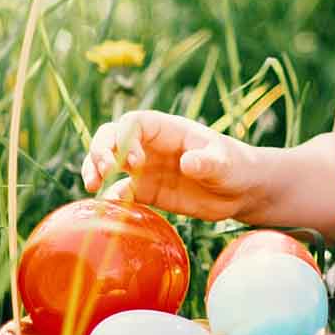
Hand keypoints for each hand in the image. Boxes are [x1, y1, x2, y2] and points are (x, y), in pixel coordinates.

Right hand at [81, 110, 265, 222]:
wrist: (241, 191)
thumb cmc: (236, 167)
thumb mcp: (225, 164)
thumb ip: (208, 163)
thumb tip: (188, 163)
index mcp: (168, 129)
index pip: (133, 123)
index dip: (125, 139)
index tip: (134, 164)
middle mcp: (150, 145)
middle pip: (112, 137)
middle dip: (100, 151)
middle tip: (100, 175)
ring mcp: (146, 168)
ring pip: (109, 162)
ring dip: (95, 170)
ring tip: (92, 187)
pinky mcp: (147, 191)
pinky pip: (121, 192)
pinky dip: (111, 199)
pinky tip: (109, 211)